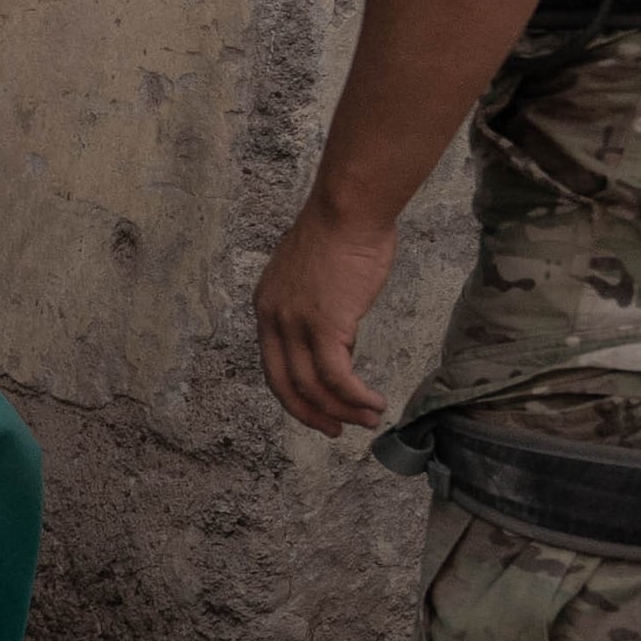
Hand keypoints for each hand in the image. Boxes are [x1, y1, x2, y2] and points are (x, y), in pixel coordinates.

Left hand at [254, 198, 400, 436]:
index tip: (317, 410)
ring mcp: (297, 324)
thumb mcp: (312, 276)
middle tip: (337, 430)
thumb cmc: (341, 233)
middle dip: (312, 413)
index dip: (294, 394)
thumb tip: (337, 338)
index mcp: (266, 307)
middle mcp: (273, 319)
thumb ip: (315, 308)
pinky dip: (356, 396)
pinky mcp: (326, 326)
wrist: (349, 210)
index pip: (272, 365)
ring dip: (343, 409)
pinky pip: (338, 377)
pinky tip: (374, 402)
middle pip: (286, 384)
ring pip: (314, 385)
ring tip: (368, 418)